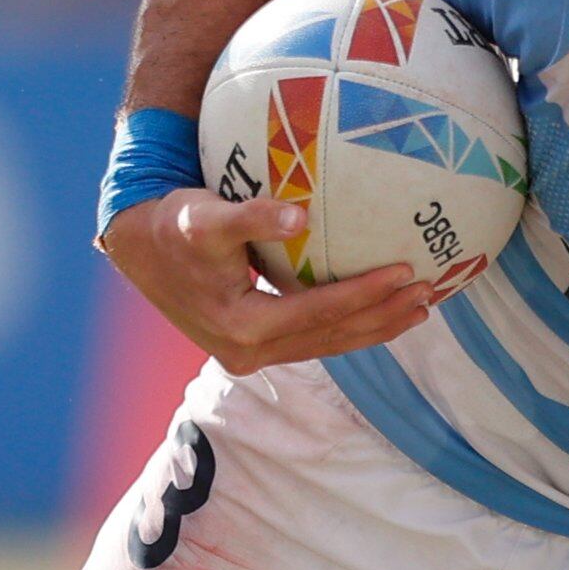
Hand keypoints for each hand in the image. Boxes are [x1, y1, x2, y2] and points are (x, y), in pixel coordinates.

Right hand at [99, 189, 439, 374]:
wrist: (139, 250)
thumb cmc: (174, 225)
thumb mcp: (204, 216)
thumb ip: (250, 216)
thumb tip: (296, 215)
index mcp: (242, 326)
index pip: (318, 312)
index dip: (364, 294)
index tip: (404, 271)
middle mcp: (250, 351)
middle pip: (332, 337)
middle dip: (383, 317)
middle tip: (428, 294)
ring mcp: (253, 354)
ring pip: (328, 344)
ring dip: (375, 328)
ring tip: (419, 309)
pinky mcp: (257, 345)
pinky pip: (315, 338)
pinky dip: (350, 326)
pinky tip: (381, 312)